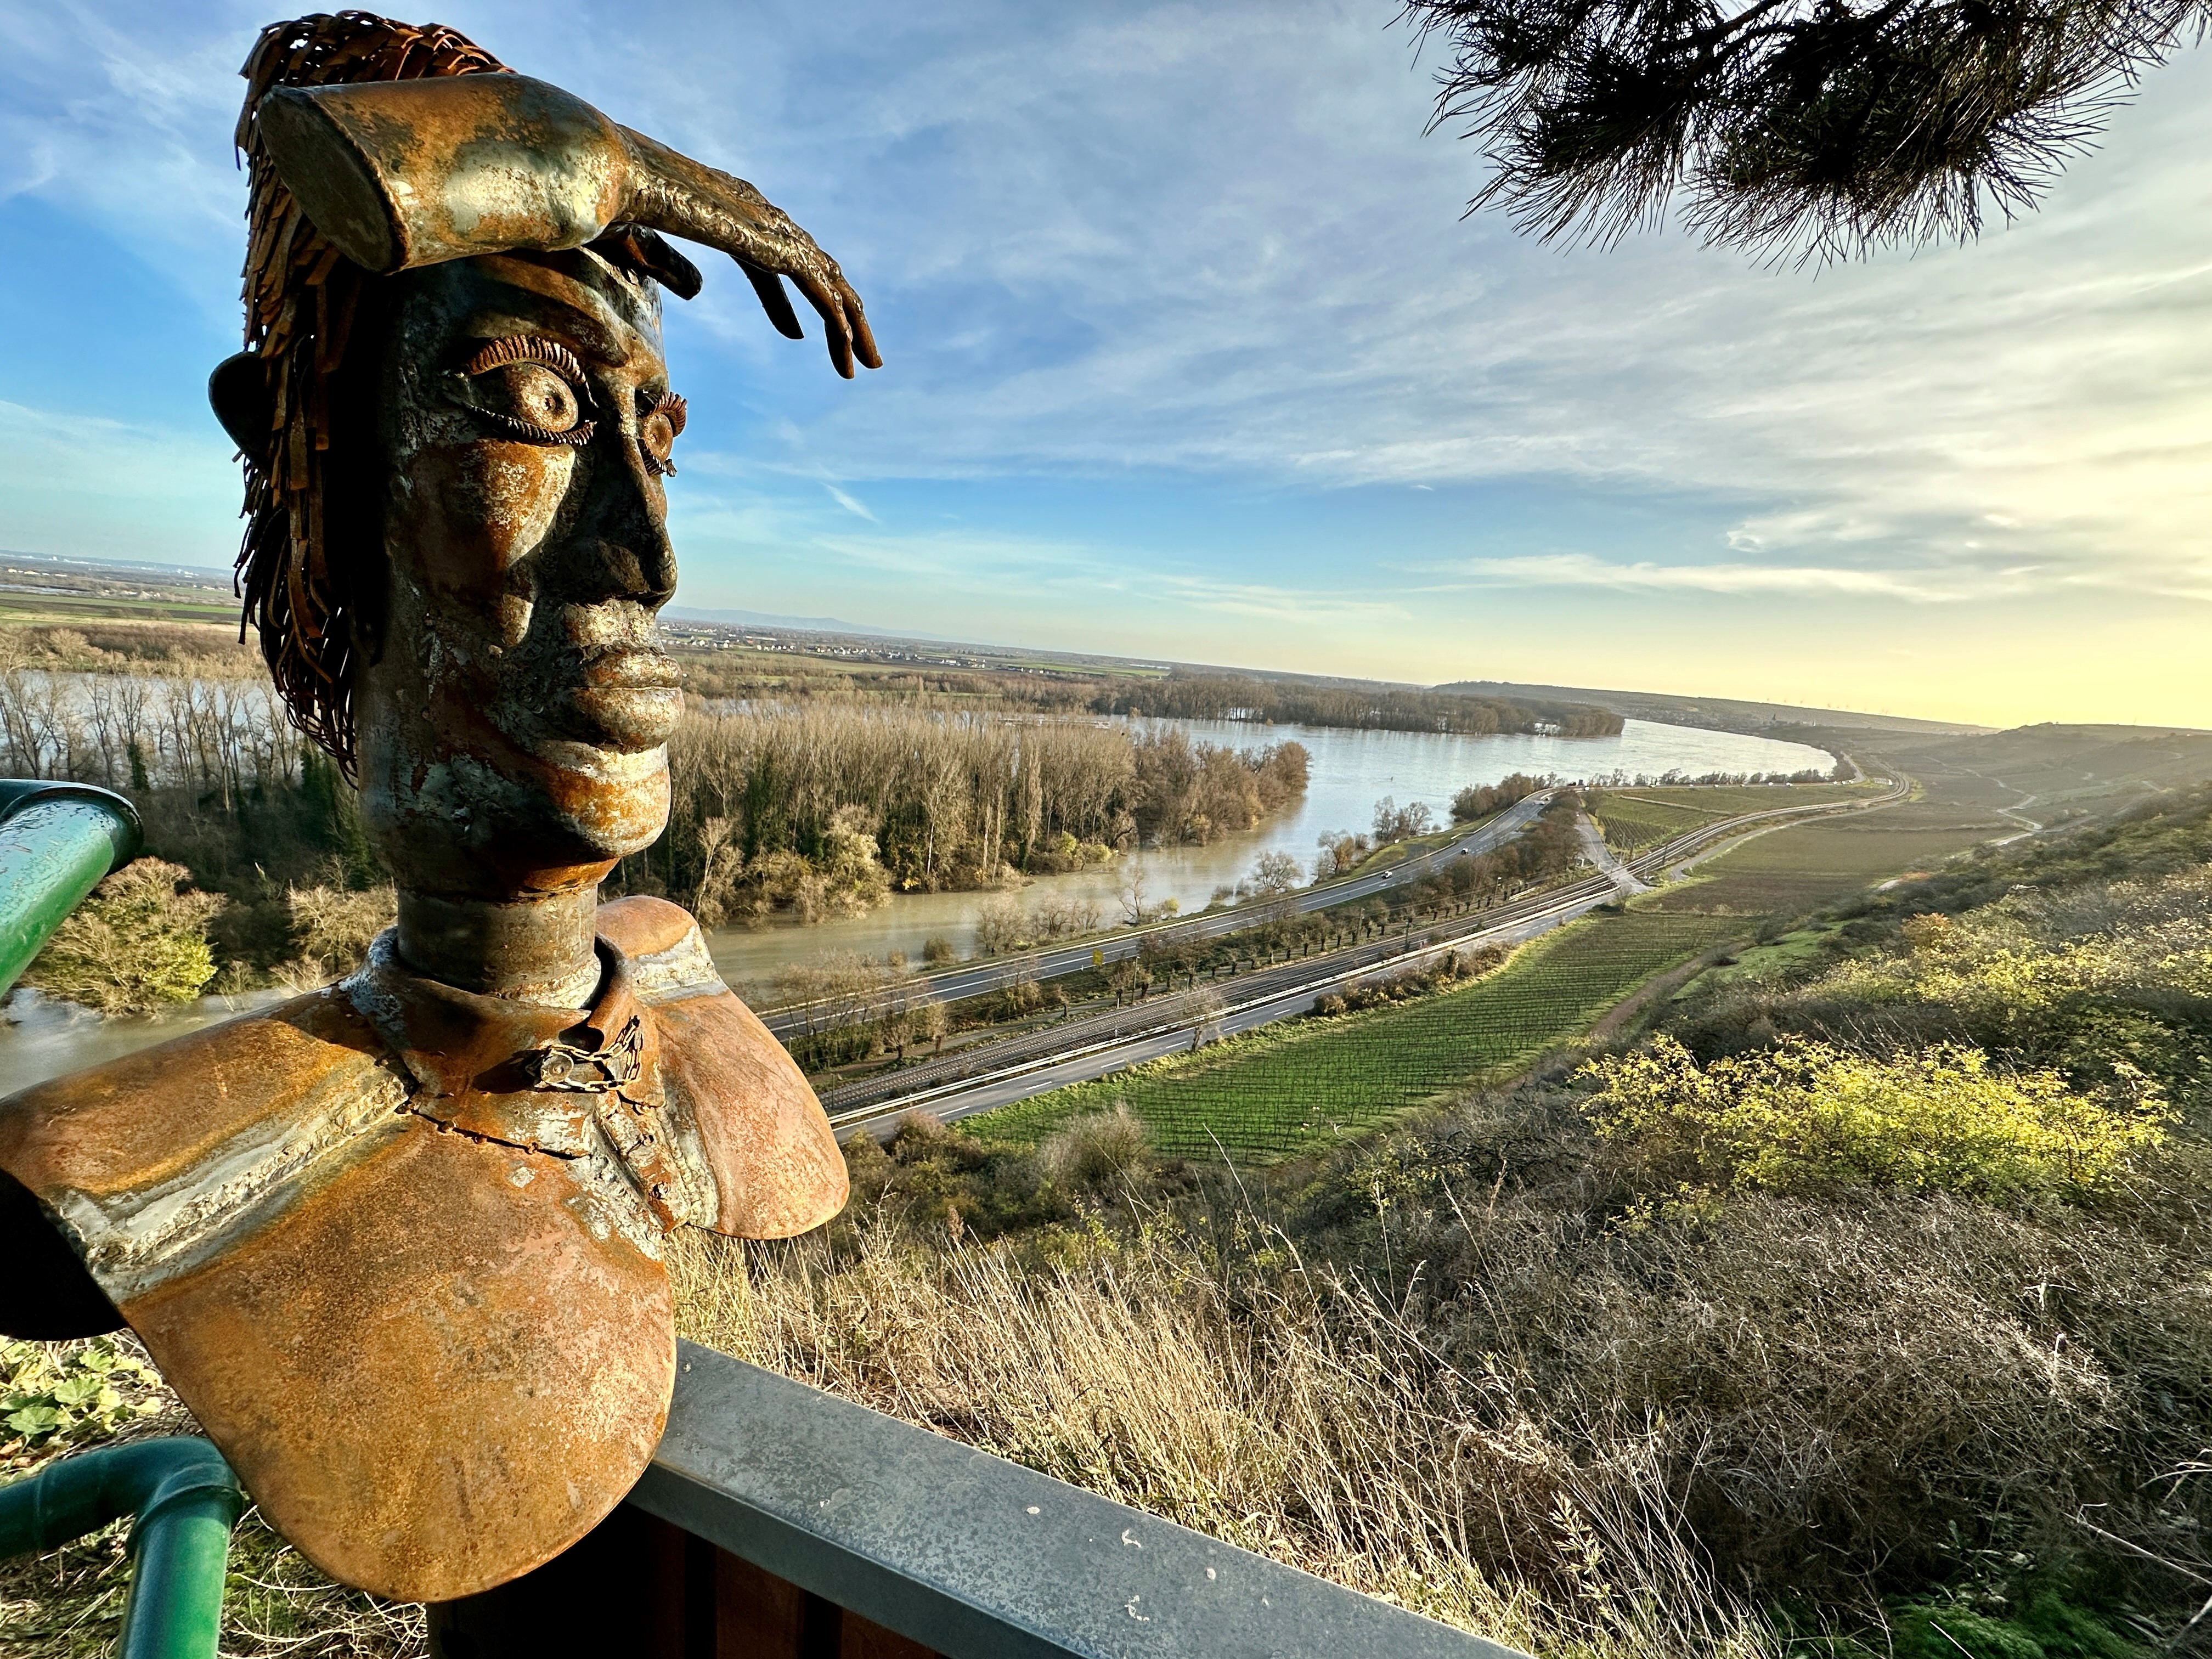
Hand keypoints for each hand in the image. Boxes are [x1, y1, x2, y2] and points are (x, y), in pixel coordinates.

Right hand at [620, 127, 880, 377]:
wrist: (614, 176)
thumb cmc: (614, 205)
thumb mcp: (643, 245)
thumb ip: (673, 267)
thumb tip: (699, 291)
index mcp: (729, 209)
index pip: (773, 262)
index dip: (785, 303)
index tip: (797, 334)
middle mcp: (758, 213)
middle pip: (814, 271)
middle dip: (839, 313)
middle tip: (858, 354)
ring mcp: (769, 224)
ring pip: (827, 281)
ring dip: (851, 325)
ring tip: (867, 363)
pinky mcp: (772, 242)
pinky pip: (817, 287)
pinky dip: (836, 317)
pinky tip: (849, 345)